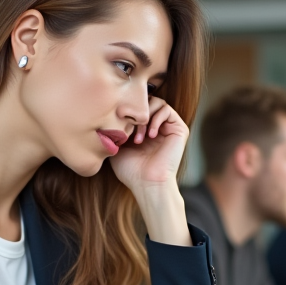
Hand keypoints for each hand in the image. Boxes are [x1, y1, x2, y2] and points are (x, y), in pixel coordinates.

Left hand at [108, 96, 190, 245]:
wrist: (147, 183)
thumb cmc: (131, 170)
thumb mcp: (116, 146)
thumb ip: (114, 128)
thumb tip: (106, 112)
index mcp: (143, 129)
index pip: (135, 106)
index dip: (126, 112)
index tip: (120, 129)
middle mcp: (156, 126)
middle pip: (145, 101)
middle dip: (135, 114)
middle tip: (130, 132)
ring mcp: (168, 127)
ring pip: (156, 102)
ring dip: (145, 117)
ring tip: (140, 138)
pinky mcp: (179, 128)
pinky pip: (167, 109)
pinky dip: (156, 118)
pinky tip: (151, 135)